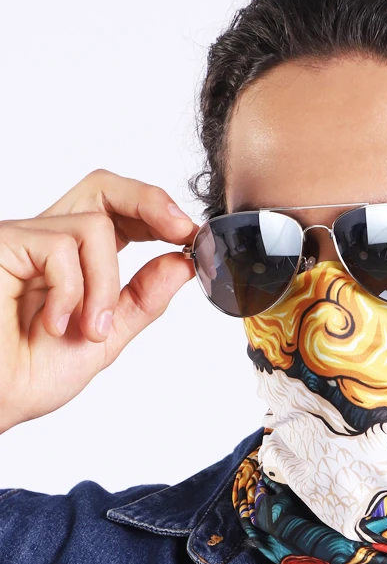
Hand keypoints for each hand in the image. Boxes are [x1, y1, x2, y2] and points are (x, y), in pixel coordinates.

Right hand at [0, 168, 198, 432]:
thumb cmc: (29, 374)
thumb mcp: (108, 337)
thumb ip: (143, 299)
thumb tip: (182, 263)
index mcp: (73, 260)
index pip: (117, 213)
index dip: (156, 214)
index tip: (191, 236)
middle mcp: (45, 241)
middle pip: (102, 189)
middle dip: (150, 202)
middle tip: (182, 231)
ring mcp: (22, 239)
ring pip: (93, 227)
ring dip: (106, 286)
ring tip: (91, 329)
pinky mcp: (2, 245)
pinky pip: (59, 247)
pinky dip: (70, 291)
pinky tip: (54, 324)